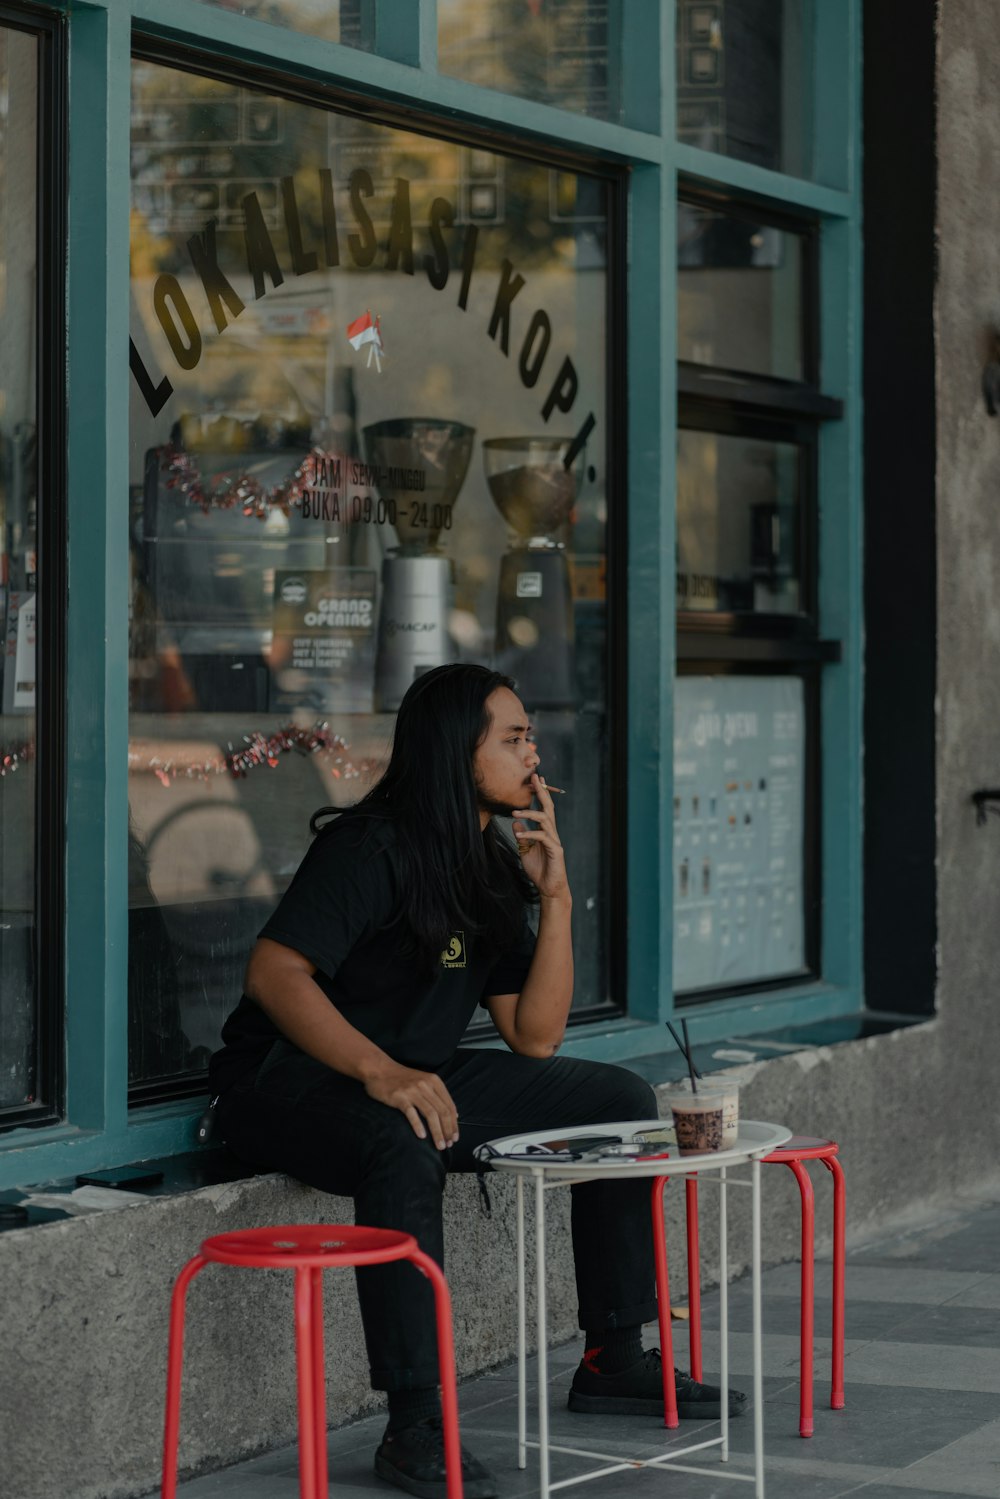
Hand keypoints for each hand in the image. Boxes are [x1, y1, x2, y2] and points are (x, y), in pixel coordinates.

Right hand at [363, 1061, 458, 1149]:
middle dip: (448, 1130)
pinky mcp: (399, 1097)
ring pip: (430, 1114)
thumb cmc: (402, 1078)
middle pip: (442, 1111)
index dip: (454, 1124)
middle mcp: (426, 1085)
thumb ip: (438, 1095)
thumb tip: (454, 1115)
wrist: (379, 1069)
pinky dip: (418, 1125)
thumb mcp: (424, 1081)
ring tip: (440, 1145)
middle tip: (449, 1145)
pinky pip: (411, 1113)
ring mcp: (412, 1091)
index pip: (449, 1105)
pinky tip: (422, 1136)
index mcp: (434, 1081)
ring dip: (437, 1132)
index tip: (455, 1138)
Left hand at [512, 774, 569, 901]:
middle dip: (541, 792)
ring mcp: (554, 840)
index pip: (544, 808)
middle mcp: (552, 833)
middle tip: (534, 777)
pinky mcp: (555, 850)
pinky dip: (529, 834)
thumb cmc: (539, 870)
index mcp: (545, 831)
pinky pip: (542, 838)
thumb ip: (522, 837)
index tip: (536, 778)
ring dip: (529, 814)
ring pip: (544, 820)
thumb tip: (514, 824)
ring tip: (514, 813)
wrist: (549, 888)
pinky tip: (518, 835)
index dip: (540, 793)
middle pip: (548, 807)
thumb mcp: (525, 851)